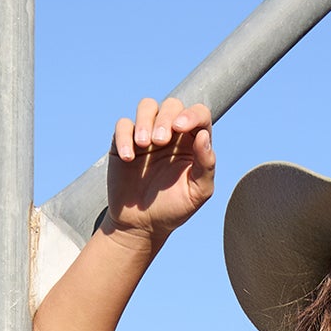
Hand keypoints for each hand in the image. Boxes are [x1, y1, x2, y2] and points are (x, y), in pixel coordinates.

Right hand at [106, 96, 214, 242]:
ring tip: (143, 144)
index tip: (181, 127)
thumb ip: (206, 165)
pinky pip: (123, 125)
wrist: (142, 225)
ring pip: (147, 106)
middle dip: (165, 118)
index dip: (192, 114)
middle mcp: (172, 134)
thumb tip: (204, 136)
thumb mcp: (198, 192)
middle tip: (159, 142)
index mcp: (193, 142)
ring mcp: (147, 135)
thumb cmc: (174, 208)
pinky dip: (124, 136)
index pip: (199, 114)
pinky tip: (128, 157)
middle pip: (172, 105)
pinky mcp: (125, 141)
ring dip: (145, 120)